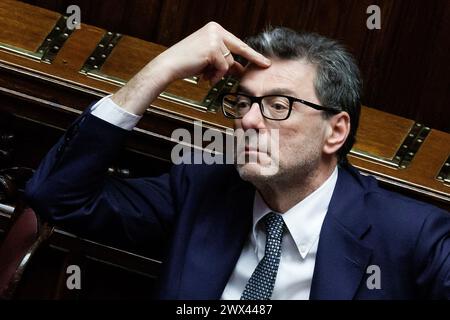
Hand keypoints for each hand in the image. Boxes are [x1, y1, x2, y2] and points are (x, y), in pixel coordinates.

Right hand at [156, 21, 270, 84]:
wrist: (169, 65)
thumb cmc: (187, 63)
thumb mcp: (209, 60)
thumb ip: (225, 61)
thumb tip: (241, 69)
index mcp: (214, 29)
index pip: (237, 43)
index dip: (252, 54)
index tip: (264, 61)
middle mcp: (215, 29)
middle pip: (238, 50)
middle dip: (249, 60)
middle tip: (266, 65)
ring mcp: (214, 37)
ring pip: (229, 62)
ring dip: (219, 73)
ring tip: (207, 76)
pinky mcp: (212, 48)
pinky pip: (223, 67)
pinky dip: (216, 75)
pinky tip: (205, 77)